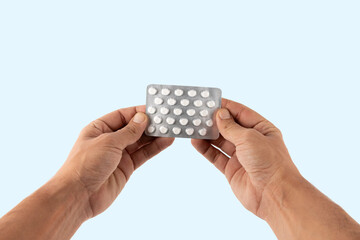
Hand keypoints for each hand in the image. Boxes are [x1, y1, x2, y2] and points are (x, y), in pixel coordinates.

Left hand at [55, 105, 173, 217]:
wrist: (78, 196)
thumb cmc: (85, 165)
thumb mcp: (108, 142)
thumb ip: (129, 131)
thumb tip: (143, 118)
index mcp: (99, 128)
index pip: (122, 115)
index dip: (138, 112)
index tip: (155, 110)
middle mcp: (109, 140)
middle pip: (133, 128)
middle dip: (149, 124)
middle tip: (167, 119)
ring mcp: (118, 154)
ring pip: (141, 142)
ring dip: (155, 136)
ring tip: (171, 129)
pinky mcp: (126, 167)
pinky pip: (143, 155)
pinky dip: (154, 148)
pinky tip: (166, 142)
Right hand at [191, 98, 299, 217]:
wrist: (274, 194)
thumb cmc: (270, 163)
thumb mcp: (250, 138)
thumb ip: (231, 127)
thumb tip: (219, 114)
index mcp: (262, 129)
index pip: (241, 113)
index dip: (226, 107)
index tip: (210, 101)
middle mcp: (252, 141)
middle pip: (229, 127)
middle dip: (214, 121)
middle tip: (197, 114)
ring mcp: (241, 156)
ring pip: (220, 142)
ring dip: (207, 135)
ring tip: (193, 126)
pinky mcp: (232, 170)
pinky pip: (216, 156)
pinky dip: (205, 149)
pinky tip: (196, 142)